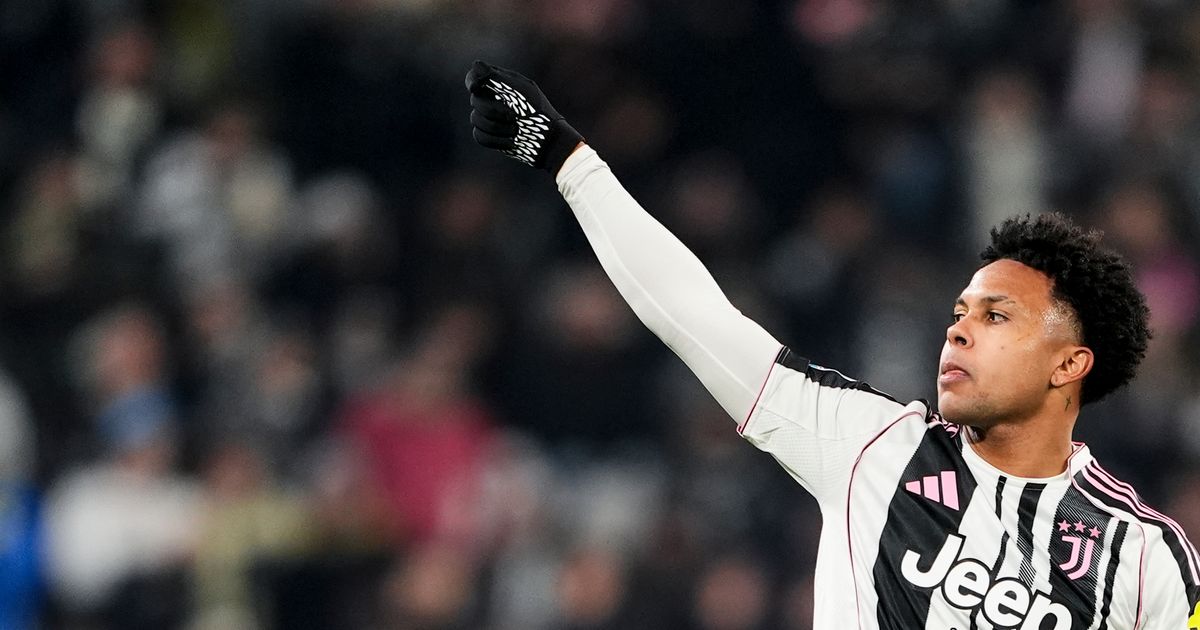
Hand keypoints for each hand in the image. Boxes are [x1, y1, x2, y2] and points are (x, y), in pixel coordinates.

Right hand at [465, 60, 583, 173]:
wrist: (547, 139)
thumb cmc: (538, 111)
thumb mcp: (520, 90)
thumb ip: (497, 77)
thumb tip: (476, 66)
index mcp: (499, 83)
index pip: (474, 76)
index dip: (472, 80)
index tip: (476, 87)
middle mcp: (491, 98)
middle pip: (475, 100)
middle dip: (494, 110)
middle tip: (514, 116)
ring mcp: (488, 117)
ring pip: (475, 119)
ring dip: (497, 127)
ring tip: (516, 130)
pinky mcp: (488, 135)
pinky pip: (479, 136)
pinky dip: (496, 140)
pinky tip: (511, 141)